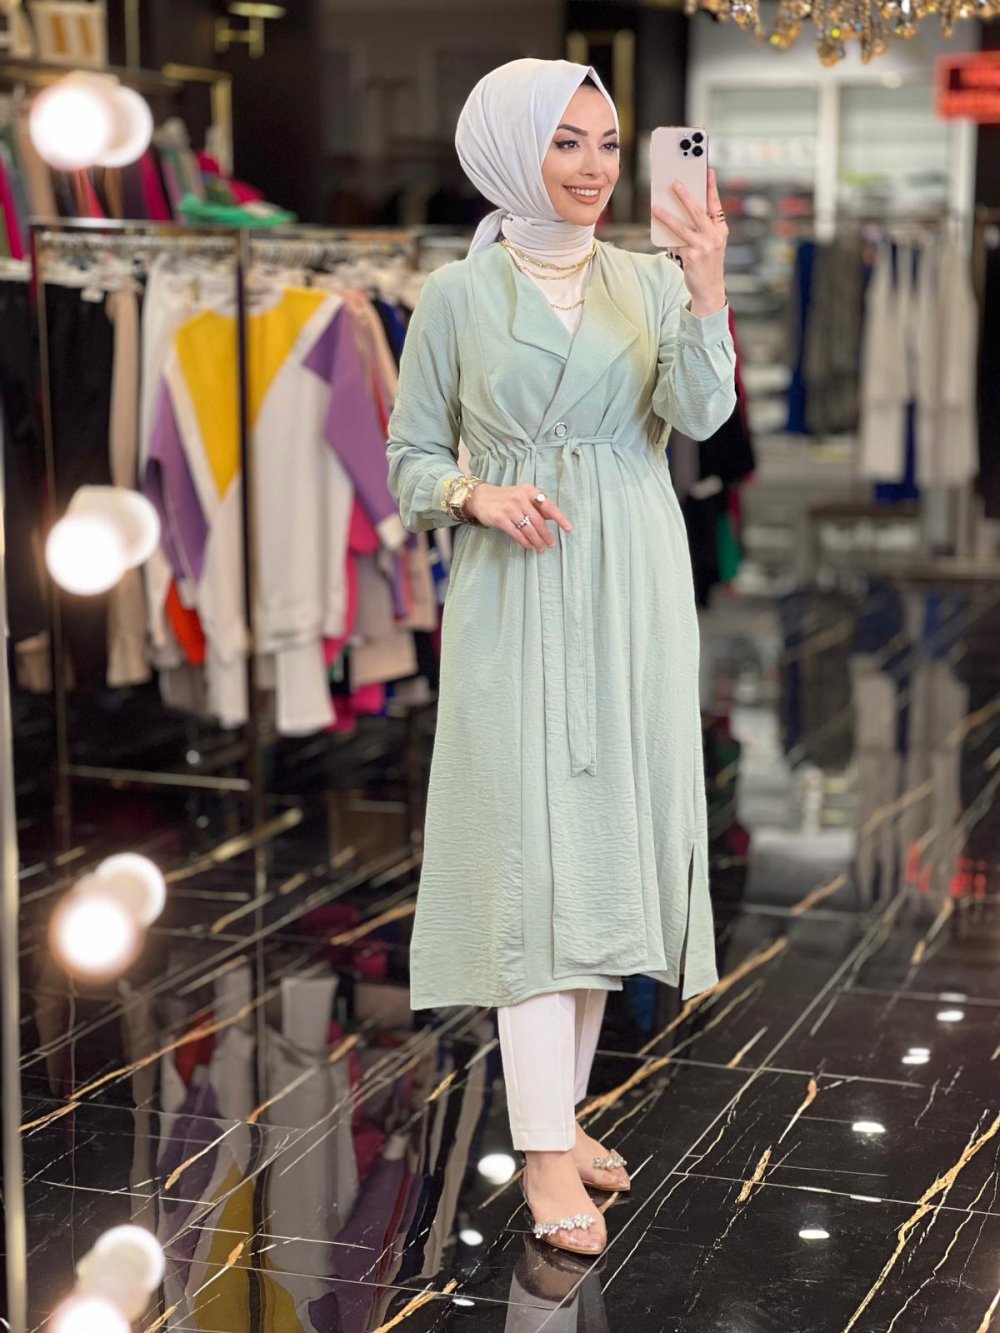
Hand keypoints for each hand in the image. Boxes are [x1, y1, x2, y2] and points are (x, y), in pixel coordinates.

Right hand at [464, 482, 571, 550]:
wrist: (481, 497)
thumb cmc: (506, 498)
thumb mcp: (523, 496)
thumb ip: (537, 505)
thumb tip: (553, 517)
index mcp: (529, 491)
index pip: (548, 505)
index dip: (560, 518)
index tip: (568, 529)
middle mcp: (520, 498)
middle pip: (539, 521)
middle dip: (547, 535)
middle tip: (551, 545)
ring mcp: (509, 508)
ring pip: (528, 529)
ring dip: (536, 541)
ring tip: (541, 548)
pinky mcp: (500, 518)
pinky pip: (516, 533)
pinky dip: (524, 541)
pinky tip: (528, 546)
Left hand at [651, 167, 727, 316]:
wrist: (710, 288)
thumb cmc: (708, 262)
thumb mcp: (711, 242)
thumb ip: (703, 227)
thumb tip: (682, 210)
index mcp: (720, 230)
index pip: (716, 204)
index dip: (712, 187)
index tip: (708, 170)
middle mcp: (714, 236)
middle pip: (698, 211)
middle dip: (686, 195)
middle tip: (675, 183)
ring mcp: (703, 247)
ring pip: (681, 227)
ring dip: (667, 216)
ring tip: (655, 207)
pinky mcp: (691, 257)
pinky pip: (675, 243)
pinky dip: (666, 237)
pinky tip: (658, 230)